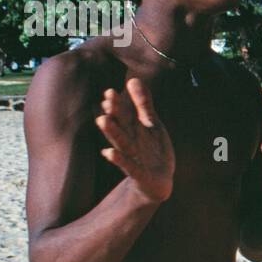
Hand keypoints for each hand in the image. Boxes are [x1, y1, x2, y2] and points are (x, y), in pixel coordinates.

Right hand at [95, 77, 174, 203]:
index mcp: (134, 130)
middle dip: (114, 114)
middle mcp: (130, 142)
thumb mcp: (152, 125)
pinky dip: (119, 160)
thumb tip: (134, 79)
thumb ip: (143, 104)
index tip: (110, 92)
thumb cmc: (152, 150)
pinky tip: (108, 152)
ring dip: (112, 133)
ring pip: (122, 143)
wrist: (158, 183)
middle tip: (105, 101)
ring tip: (102, 120)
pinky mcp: (138, 174)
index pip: (124, 115)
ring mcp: (133, 158)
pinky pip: (128, 166)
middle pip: (121, 126)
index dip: (117, 105)